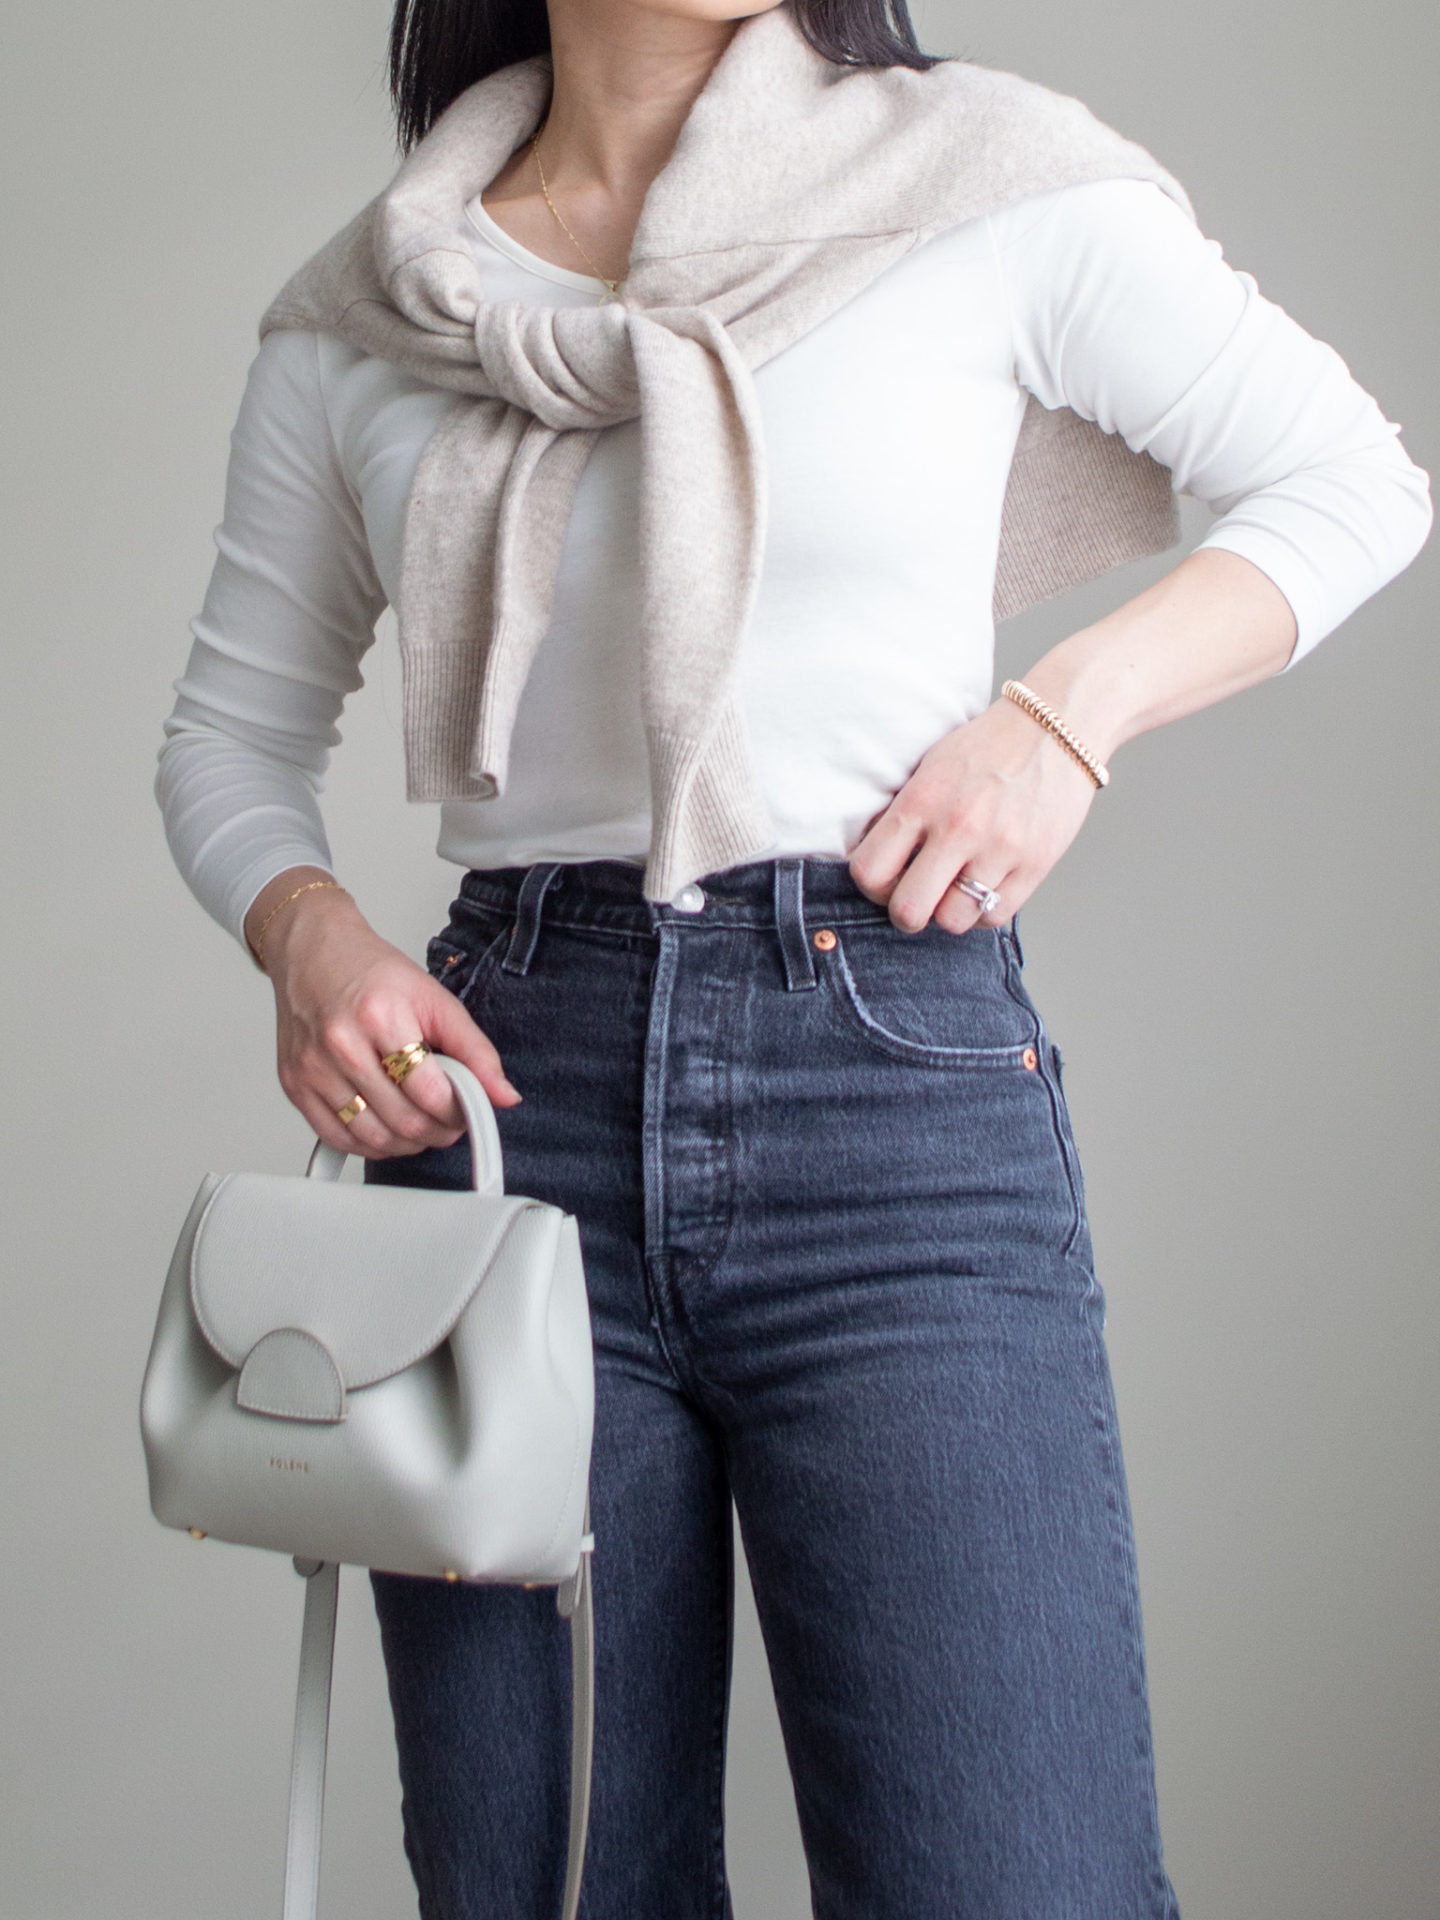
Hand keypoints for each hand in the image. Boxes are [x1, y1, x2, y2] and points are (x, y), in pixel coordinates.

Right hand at [253, 879, 520, 1159]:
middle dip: (439, 1131)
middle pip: (404, 1122)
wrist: (313, 952)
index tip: (468, 1108)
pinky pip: (339, 1139)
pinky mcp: (294, 1086)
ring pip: (373, 1138)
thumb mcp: (435, 998)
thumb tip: (504, 1096)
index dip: (459, 1112)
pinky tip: (387, 1126)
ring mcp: (313, 1069)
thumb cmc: (371, 972)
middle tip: (449, 1119)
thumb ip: (475, 1050)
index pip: (431, 1094)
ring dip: (408, 1143)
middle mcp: (341, 1045)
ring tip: (422, 1122)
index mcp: (381, 1017)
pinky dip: (371, 1144)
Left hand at [848, 698, 1098, 934]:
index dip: (873, 887)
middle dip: (907, 913)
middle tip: (918, 899)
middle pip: (909, 911)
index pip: (869, 871)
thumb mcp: (930, 768)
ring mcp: (1000, 849)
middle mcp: (958, 827)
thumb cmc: (987, 748)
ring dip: (949, 912)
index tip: (887, 881)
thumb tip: (878, 866)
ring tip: (956, 888)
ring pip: (953, 921)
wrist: (1057, 728)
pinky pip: (995, 917)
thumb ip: (903, 816)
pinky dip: (985, 910)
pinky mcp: (1036, 864)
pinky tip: (986, 886)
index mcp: (922, 800)